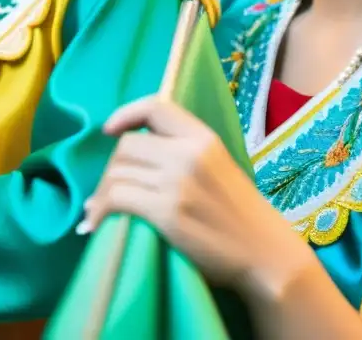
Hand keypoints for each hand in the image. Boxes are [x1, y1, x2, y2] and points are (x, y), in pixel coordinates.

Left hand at [80, 96, 318, 299]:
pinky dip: (100, 211)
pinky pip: (117, 199)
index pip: (156, 107)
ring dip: (100, 195)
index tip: (109, 130)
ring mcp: (178, 183)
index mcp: (204, 138)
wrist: (266, 255)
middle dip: (110, 169)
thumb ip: (186, 154)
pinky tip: (95, 224)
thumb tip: (134, 157)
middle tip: (108, 192)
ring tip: (97, 212)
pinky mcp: (167, 213)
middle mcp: (189, 154)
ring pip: (117, 173)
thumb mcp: (219, 167)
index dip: (125, 114)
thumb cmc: (241, 216)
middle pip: (127, 146)